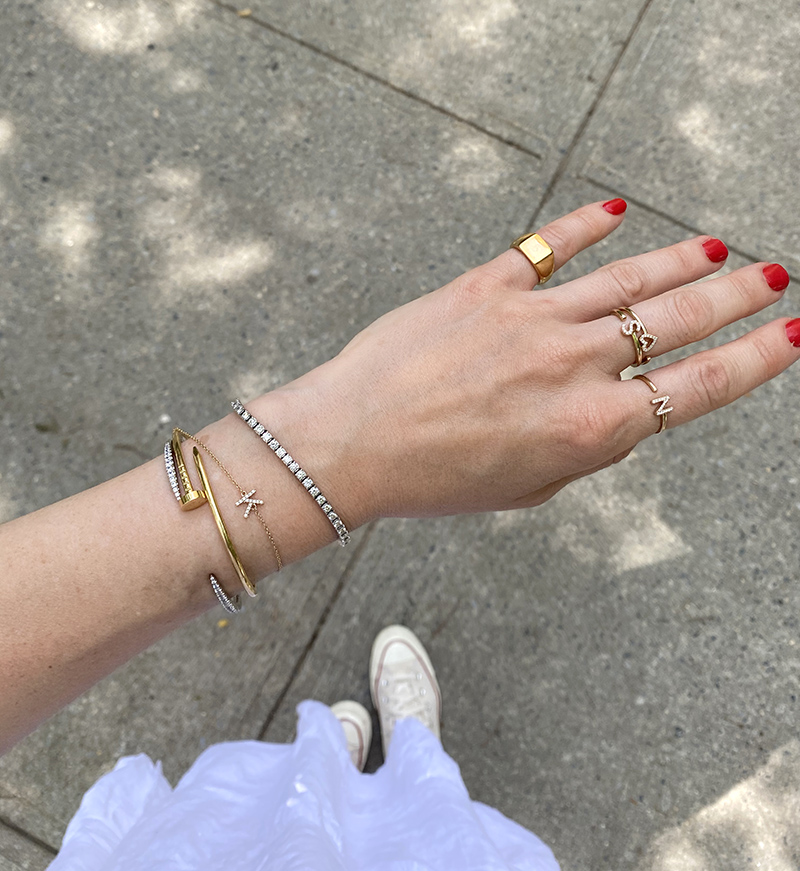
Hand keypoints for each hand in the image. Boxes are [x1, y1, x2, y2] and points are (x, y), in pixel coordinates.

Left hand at [266, 201, 796, 525]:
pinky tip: (615, 212)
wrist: (350, 444)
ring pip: (626, 280)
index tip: (789, 336)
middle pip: (677, 321)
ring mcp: (530, 321)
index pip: (699, 386)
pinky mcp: (485, 288)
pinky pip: (548, 248)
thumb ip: (586, 446)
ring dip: (680, 262)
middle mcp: (572, 367)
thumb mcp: (529, 487)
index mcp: (590, 429)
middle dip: (735, 298)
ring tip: (718, 249)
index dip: (755, 359)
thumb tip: (618, 409)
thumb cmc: (434, 480)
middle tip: (772, 278)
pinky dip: (584, 226)